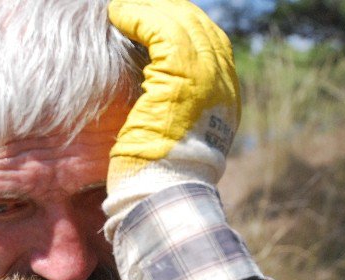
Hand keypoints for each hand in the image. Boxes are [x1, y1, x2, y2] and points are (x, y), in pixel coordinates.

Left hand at [103, 0, 240, 239]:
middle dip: (167, 12)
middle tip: (137, 7)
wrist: (162, 196)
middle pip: (199, 28)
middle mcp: (223, 85)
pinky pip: (161, 32)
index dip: (182, 27)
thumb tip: (154, 92)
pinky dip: (138, 18)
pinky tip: (119, 14)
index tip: (155, 20)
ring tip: (123, 8)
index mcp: (225, 100)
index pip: (210, 47)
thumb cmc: (158, 177)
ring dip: (149, 10)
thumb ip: (176, 110)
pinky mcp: (181, 78)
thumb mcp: (175, 140)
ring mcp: (206, 80)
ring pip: (180, 24)